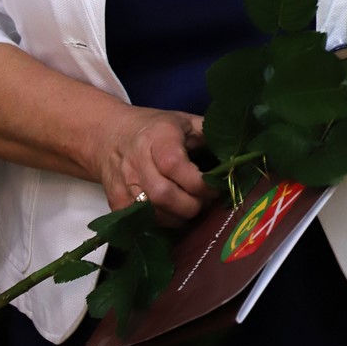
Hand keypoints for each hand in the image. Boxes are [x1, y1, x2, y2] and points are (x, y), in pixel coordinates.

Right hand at [98, 106, 217, 225]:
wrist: (108, 134)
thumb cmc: (155, 128)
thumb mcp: (184, 122)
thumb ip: (210, 135)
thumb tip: (238, 154)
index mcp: (157, 137)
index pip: (174, 165)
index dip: (198, 183)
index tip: (215, 188)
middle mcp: (136, 160)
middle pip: (163, 195)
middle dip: (191, 206)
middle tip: (204, 203)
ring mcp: (123, 183)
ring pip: (152, 213)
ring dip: (178, 218)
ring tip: (190, 208)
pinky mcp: (115, 202)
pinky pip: (141, 222)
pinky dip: (162, 223)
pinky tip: (173, 214)